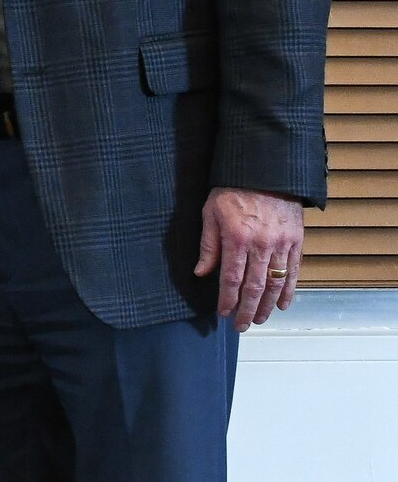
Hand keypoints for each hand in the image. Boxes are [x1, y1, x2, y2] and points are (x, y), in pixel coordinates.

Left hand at [194, 186, 303, 330]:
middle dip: (247, 310)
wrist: (264, 170)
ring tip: (260, 319)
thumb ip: (208, 245)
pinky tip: (284, 304)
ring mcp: (282, 244)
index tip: (222, 313)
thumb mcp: (210, 213)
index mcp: (236, 238)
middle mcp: (261, 245)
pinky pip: (294, 272)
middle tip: (241, 326)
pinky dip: (289, 291)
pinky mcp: (296, 241)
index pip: (231, 278)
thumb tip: (201, 273)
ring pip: (276, 283)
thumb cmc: (232, 190)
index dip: (227, 299)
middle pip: (255, 287)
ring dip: (268, 306)